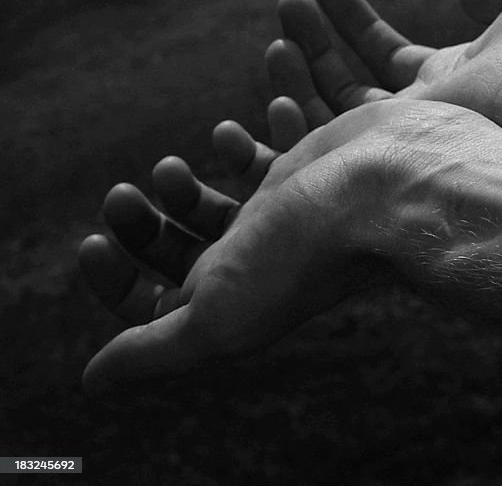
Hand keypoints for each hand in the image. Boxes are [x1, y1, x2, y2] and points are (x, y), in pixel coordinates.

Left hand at [78, 99, 499, 394]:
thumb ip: (155, 349)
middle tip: (126, 192)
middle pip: (181, 250)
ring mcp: (287, 214)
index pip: (158, 305)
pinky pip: (263, 158)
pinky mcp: (313, 170)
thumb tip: (94, 382)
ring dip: (183, 185)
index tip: (93, 240)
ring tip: (172, 166)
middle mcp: (260, 261)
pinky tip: (230, 130)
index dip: (115, 279)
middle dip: (143, 221)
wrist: (397, 188)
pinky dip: (239, 145)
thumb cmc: (309, 253)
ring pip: (217, 204)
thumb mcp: (217, 315)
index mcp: (236, 301)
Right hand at [267, 0, 501, 155]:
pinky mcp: (390, 160)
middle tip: (287, 4)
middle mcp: (426, 116)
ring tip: (281, 23)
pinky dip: (298, 112)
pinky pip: (330, 144)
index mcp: (455, 78)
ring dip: (301, 68)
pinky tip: (280, 67)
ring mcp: (408, 142)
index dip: (355, 24)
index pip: (389, 56)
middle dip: (318, 43)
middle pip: (355, 84)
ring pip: (336, 111)